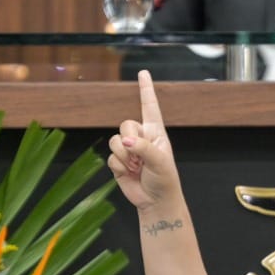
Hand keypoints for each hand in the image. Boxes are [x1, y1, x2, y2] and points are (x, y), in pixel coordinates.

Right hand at [107, 71, 182, 211]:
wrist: (156, 202)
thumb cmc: (165, 180)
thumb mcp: (160, 162)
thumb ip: (143, 148)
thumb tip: (125, 141)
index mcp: (156, 133)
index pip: (150, 106)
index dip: (146, 89)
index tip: (143, 72)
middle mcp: (141, 137)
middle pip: (125, 124)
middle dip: (131, 142)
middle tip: (141, 160)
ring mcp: (128, 150)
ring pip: (114, 140)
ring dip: (124, 157)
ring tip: (137, 168)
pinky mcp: (118, 162)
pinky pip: (110, 157)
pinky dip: (119, 167)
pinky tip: (129, 174)